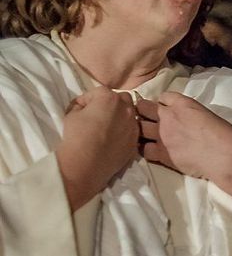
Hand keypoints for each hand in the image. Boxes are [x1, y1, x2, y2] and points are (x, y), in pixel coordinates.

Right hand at [56, 87, 137, 209]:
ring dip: (120, 116)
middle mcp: (127, 109)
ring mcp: (134, 126)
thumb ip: (81, 105)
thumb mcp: (71, 114)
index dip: (88, 100)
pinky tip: (113, 139)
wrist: (85, 164)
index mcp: (110, 98)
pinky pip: (131, 131)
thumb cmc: (76, 136)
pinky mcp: (135, 141)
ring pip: (130, 114)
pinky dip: (124, 131)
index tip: (81, 109)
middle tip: (98, 114)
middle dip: (110, 103)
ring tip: (107, 127)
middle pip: (121, 99)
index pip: (99, 92)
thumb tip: (85, 106)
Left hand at [136, 93, 231, 206]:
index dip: (163, 103)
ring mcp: (162, 135)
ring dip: (141, 130)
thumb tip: (184, 121)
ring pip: (138, 127)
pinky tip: (153, 151)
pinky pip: (143, 149)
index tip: (166, 109)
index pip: (163, 96)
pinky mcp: (161, 154)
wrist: (225, 156)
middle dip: (144, 111)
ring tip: (146, 135)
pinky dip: (146, 150)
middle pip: (143, 107)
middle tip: (148, 119)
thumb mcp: (206, 114)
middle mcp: (168, 116)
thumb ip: (189, 114)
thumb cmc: (224, 135)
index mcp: (182, 103)